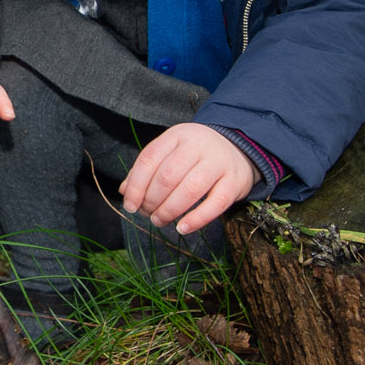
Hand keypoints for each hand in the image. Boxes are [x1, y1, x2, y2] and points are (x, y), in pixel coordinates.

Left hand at [120, 122, 256, 235]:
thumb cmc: (196, 155)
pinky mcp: (235, 181)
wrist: (239, 148)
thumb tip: (125, 192)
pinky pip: (215, 204)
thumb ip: (148, 170)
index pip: (149, 159)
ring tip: (160, 221)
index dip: (135, 185)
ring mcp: (218, 162)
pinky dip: (196, 219)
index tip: (130, 205)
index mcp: (177, 135)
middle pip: (168, 176)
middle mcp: (198, 145)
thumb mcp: (171, 153)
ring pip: (190, 189)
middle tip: (147, 214)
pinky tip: (182, 228)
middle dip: (151, 200)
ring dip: (169, 211)